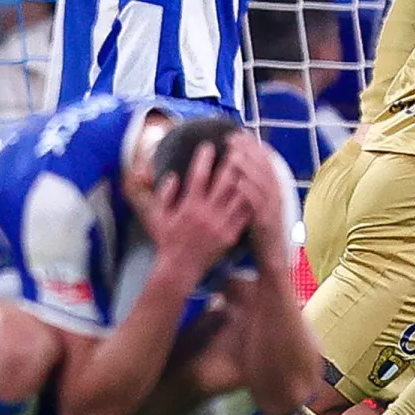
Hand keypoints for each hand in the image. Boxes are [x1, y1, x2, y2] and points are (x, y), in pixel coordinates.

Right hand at [140, 138, 253, 279]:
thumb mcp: (159, 216)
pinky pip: (244, 215)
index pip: (198, 176)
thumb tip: (173, 176)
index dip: (204, 159)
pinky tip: (255, 188)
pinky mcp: (231, 235)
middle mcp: (207, 213)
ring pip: (238, 196)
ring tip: (250, 163)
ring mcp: (221, 224)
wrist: (179, 269)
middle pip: (224, 182)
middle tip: (236, 147)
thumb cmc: (167, 241)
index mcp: (189, 206)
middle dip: (231, 162)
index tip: (208, 145)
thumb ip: (165, 194)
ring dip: (245, 178)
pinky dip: (250, 200)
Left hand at [224, 134, 289, 271]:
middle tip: (232, 137)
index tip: (238, 134)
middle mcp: (276, 197)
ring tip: (233, 153)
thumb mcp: (256, 208)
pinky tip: (238, 180)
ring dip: (248, 166)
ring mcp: (273, 210)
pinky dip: (249, 190)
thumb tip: (237, 171)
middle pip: (264, 166)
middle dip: (249, 149)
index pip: (265, 161)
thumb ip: (250, 190)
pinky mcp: (267, 223)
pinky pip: (258, 203)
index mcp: (274, 191)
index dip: (252, 146)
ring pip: (262, 181)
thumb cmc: (260, 236)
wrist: (273, 263)